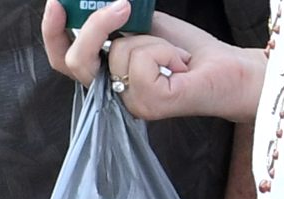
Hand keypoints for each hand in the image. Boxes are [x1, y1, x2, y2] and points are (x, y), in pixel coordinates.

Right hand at [40, 2, 257, 122]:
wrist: (230, 69)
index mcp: (105, 73)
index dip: (52, 31)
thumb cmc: (189, 51)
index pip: (63, 57)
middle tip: (124, 5)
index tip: (56, 2)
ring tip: (172, 54)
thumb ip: (118, 20)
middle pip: (75, 61)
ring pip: (118, 53)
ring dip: (151, 40)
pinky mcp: (150, 104)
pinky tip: (180, 66)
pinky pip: (142, 61)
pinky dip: (165, 52)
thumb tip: (102, 2)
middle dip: (95, 27)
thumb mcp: (145, 25)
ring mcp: (128, 103)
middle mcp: (111, 92)